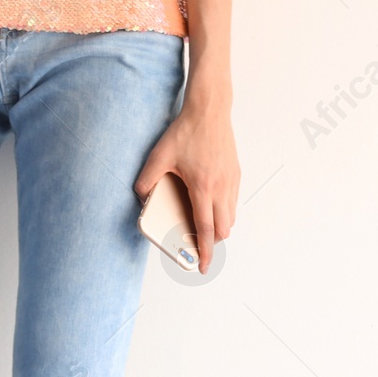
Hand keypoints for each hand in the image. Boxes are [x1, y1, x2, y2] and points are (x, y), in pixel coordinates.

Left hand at [134, 101, 238, 274]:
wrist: (209, 110)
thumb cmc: (186, 131)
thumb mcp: (159, 155)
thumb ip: (147, 179)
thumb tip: (142, 196)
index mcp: (203, 187)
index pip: (206, 229)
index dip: (205, 252)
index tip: (203, 266)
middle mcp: (221, 188)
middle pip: (223, 229)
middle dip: (212, 241)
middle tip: (199, 244)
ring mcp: (231, 181)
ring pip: (231, 217)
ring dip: (219, 226)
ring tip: (204, 225)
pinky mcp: (236, 174)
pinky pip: (233, 202)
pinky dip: (224, 211)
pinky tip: (210, 204)